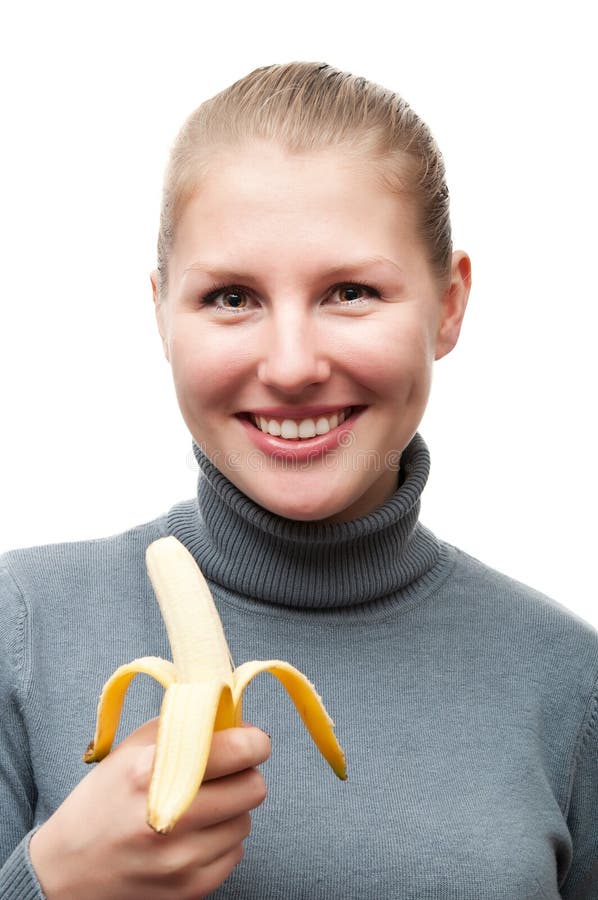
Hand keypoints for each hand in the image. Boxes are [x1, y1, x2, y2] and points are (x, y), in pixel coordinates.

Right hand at [29, 719, 269, 898]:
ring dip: (231, 809)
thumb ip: (182, 726)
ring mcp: (181, 860)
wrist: (66, 871)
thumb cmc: (103, 800)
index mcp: (152, 773)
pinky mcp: (190, 889)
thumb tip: (233, 718)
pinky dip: (221, 841)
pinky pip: (235, 853)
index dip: (252, 741)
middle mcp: (171, 818)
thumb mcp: (132, 750)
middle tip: (225, 772)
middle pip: (253, 787)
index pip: (235, 751)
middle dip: (244, 774)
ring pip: (246, 821)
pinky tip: (193, 835)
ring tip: (200, 806)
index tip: (252, 739)